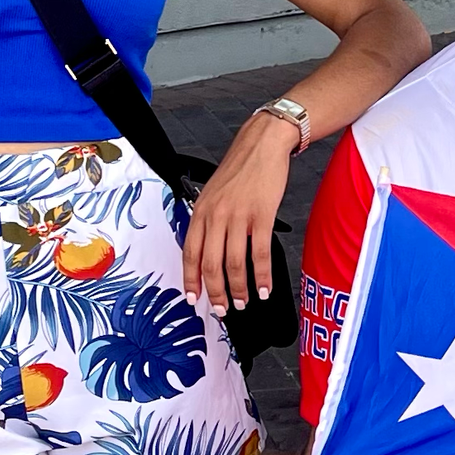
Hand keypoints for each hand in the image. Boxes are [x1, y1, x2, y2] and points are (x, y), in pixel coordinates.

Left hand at [182, 112, 298, 310]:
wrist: (262, 145)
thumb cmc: (240, 170)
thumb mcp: (213, 194)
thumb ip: (208, 221)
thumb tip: (207, 252)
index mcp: (201, 211)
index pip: (189, 253)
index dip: (190, 280)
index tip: (194, 299)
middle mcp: (215, 215)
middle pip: (210, 264)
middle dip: (215, 292)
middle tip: (221, 309)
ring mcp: (238, 216)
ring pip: (234, 263)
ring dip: (239, 289)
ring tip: (244, 302)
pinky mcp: (262, 215)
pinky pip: (260, 253)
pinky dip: (262, 276)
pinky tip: (264, 288)